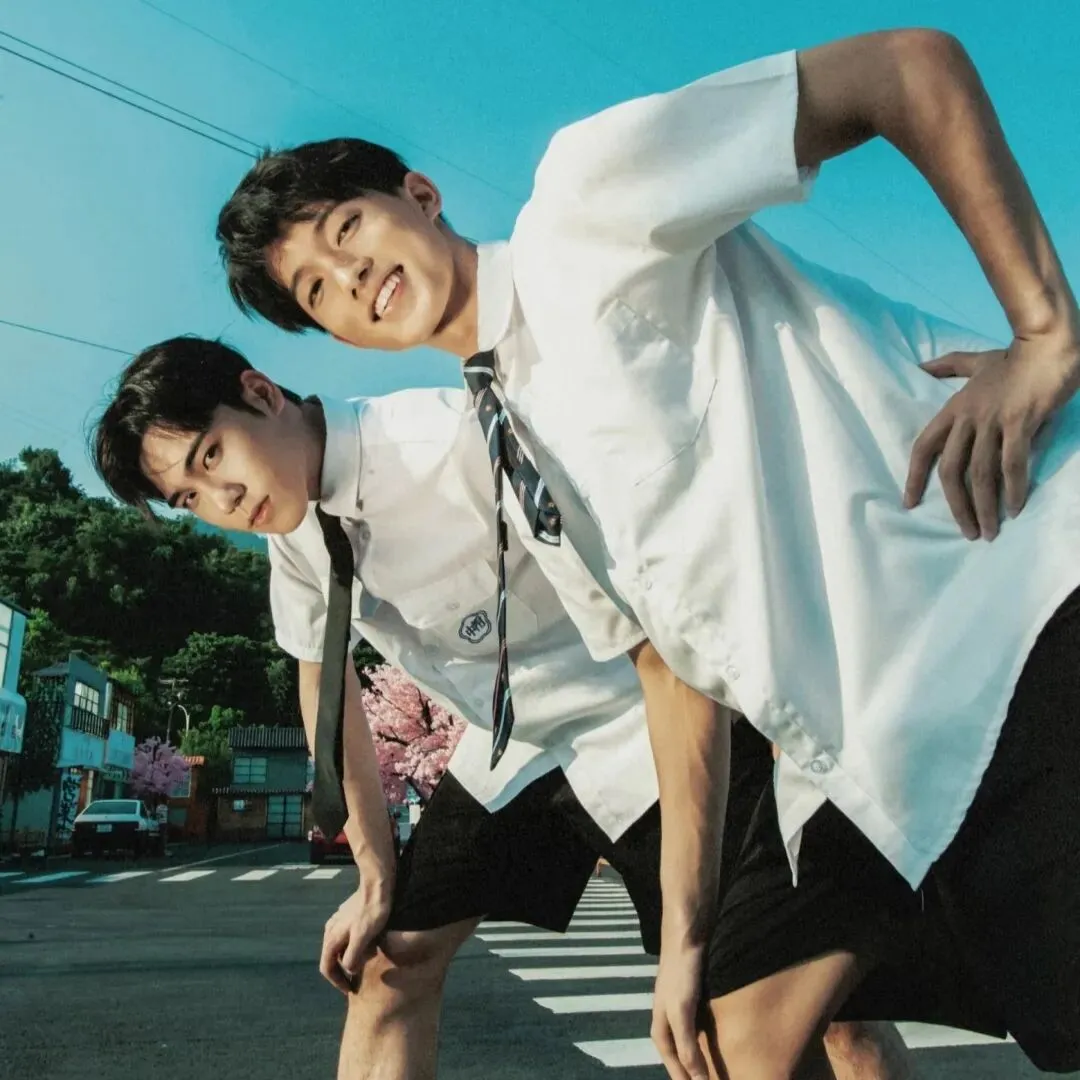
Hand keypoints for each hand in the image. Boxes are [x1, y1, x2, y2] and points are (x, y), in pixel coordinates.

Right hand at [320, 871, 393, 993]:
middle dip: (342, 972)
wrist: (377, 884)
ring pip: (339, 947)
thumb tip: (348, 970)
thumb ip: (352, 956)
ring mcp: (338, 921)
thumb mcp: (363, 937)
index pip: (327, 968)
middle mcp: (330, 930)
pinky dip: (353, 946)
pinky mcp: (348, 915)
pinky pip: (346, 937)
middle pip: (332, 958)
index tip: (350, 990)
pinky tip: (367, 946)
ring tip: (363, 965)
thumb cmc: (372, 912)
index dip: (337, 982)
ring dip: (348, 958)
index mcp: (331, 937)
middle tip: (356, 981)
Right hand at [651, 930, 707, 1079]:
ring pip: (691, 1044)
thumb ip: (687, 1047)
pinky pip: (701, 1029)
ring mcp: (681, 1011)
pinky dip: (709, 1041)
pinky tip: (721, 1044)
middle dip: (692, 1074)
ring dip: (702, 1059)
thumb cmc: (680, 976)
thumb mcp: (681, 1013)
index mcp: (661, 1031)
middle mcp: (669, 1023)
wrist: (686, 938)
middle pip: (681, 1058)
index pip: (675, 1068)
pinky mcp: (693, 1000)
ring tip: (718, 1071)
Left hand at [905, 332, 1079, 538]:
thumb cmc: (1013, 357)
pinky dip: (1014, 489)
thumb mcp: (975, 362)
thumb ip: (948, 367)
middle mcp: (968, 418)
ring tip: (989, 531)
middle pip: (950, 469)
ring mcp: (993, 421)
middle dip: (956, 505)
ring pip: (981, 473)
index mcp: (953, 409)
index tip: (908, 502)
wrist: (1046, 343)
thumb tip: (920, 367)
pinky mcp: (1021, 423)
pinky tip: (1015, 508)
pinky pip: (1013, 464)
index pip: (923, 446)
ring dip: (984, 506)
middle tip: (966, 532)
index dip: (913, 476)